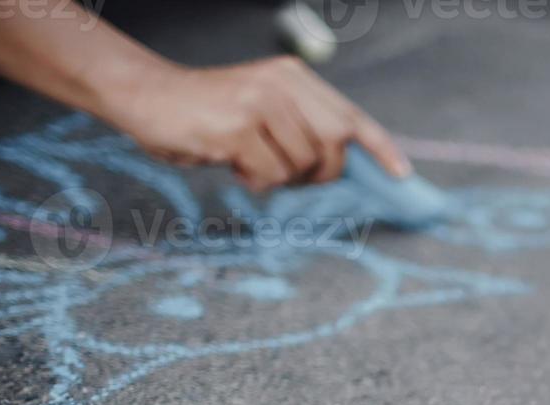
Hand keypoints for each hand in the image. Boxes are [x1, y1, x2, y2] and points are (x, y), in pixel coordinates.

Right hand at [104, 56, 410, 190]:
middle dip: (321, 172)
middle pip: (335, 146)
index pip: (351, 116)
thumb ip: (301, 128)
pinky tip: (232, 162)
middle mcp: (282, 84)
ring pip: (301, 165)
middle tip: (290, 173)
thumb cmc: (209, 113)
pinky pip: (270, 175)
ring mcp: (260, 104)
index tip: (402, 175)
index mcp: (294, 77)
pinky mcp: (238, 127)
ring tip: (248, 159)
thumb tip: (341, 165)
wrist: (147, 96)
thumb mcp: (264, 111)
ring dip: (279, 177)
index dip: (381, 148)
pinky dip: (255, 181)